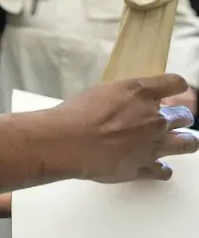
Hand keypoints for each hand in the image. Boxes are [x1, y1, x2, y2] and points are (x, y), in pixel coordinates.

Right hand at [44, 74, 198, 182]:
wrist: (67, 142)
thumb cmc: (75, 114)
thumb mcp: (99, 92)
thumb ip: (121, 96)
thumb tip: (126, 102)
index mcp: (140, 93)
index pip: (174, 83)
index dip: (176, 86)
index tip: (174, 90)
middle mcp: (153, 118)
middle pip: (184, 116)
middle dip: (179, 117)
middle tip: (169, 119)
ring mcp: (153, 144)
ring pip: (187, 144)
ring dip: (184, 141)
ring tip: (177, 142)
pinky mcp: (145, 167)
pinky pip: (165, 170)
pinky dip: (162, 168)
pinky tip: (157, 165)